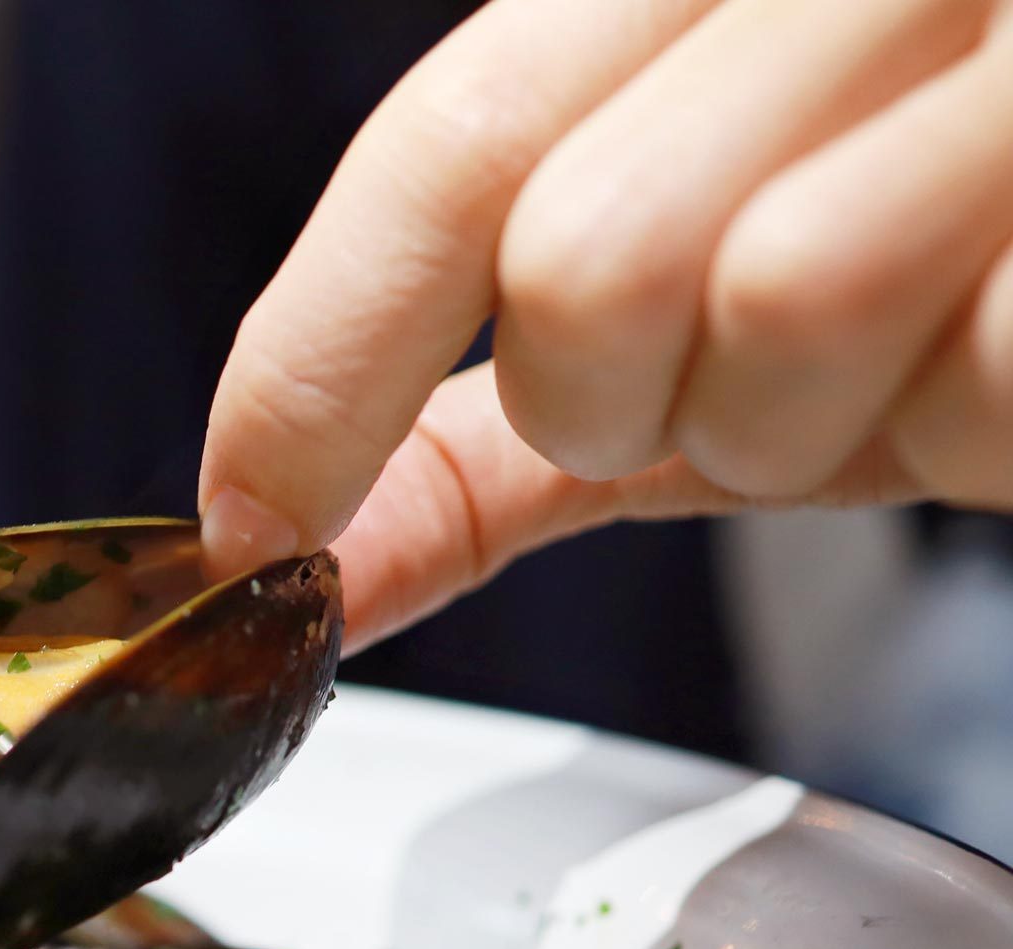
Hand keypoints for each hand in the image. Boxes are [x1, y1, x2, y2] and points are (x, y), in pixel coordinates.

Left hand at [195, 0, 1012, 647]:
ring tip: (910, 353)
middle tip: (734, 384)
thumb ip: (487, 421)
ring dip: (813, 422)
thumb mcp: (706, 291)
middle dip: (623, 405)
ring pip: (781, 310)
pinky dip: (982, 421)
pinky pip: (982, 379)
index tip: (255, 519)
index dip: (318, 362)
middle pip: (587, 259)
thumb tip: (292, 556)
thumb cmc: (965, 245)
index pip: (451, 144)